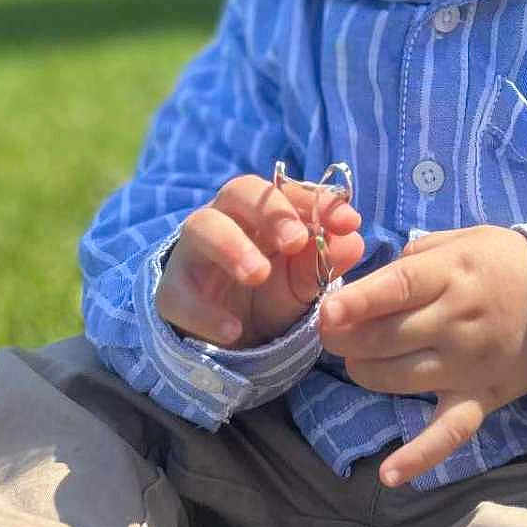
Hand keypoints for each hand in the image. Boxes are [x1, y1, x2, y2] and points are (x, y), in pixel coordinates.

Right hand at [156, 174, 364, 346]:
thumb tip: (353, 239)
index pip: (284, 189)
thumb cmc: (271, 292)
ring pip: (202, 228)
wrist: (232, 337)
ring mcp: (194, 253)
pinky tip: (232, 330)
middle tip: (295, 241)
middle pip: (238, 191)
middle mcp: (225, 219)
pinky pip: (180, 294)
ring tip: (259, 274)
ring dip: (232, 247)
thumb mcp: (303, 281)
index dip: (315, 200)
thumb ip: (324, 261)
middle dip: (269, 211)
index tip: (347, 221)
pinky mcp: (173, 292)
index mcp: (261, 211)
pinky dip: (206, 312)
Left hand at [318, 226, 526, 486]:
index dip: (359, 301)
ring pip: (398, 379)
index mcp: (451, 275)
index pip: (398, 289)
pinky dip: (420, 457)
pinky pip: (449, 434)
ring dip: (364, 372)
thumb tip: (371, 284)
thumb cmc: (504, 262)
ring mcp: (468, 366)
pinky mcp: (480, 399)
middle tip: (330, 332)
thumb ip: (415, 258)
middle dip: (345, 338)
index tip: (327, 311)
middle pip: (386, 338)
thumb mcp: (462, 240)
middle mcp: (457, 322)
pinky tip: (390, 475)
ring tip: (360, 361)